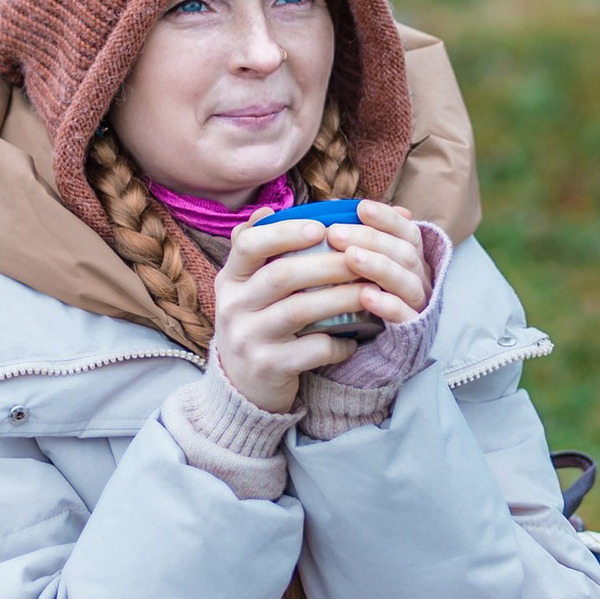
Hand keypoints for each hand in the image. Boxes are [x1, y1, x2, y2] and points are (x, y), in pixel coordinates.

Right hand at [212, 202, 431, 415]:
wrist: (241, 388)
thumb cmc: (257, 324)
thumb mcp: (246, 288)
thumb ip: (260, 252)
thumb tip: (269, 210)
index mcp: (230, 279)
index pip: (248, 244)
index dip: (285, 231)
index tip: (320, 227)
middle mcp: (232, 306)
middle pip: (282, 275)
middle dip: (328, 264)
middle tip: (362, 259)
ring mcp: (247, 338)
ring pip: (299, 311)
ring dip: (341, 299)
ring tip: (369, 293)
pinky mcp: (268, 367)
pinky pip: (311, 350)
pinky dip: (338, 343)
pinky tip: (354, 339)